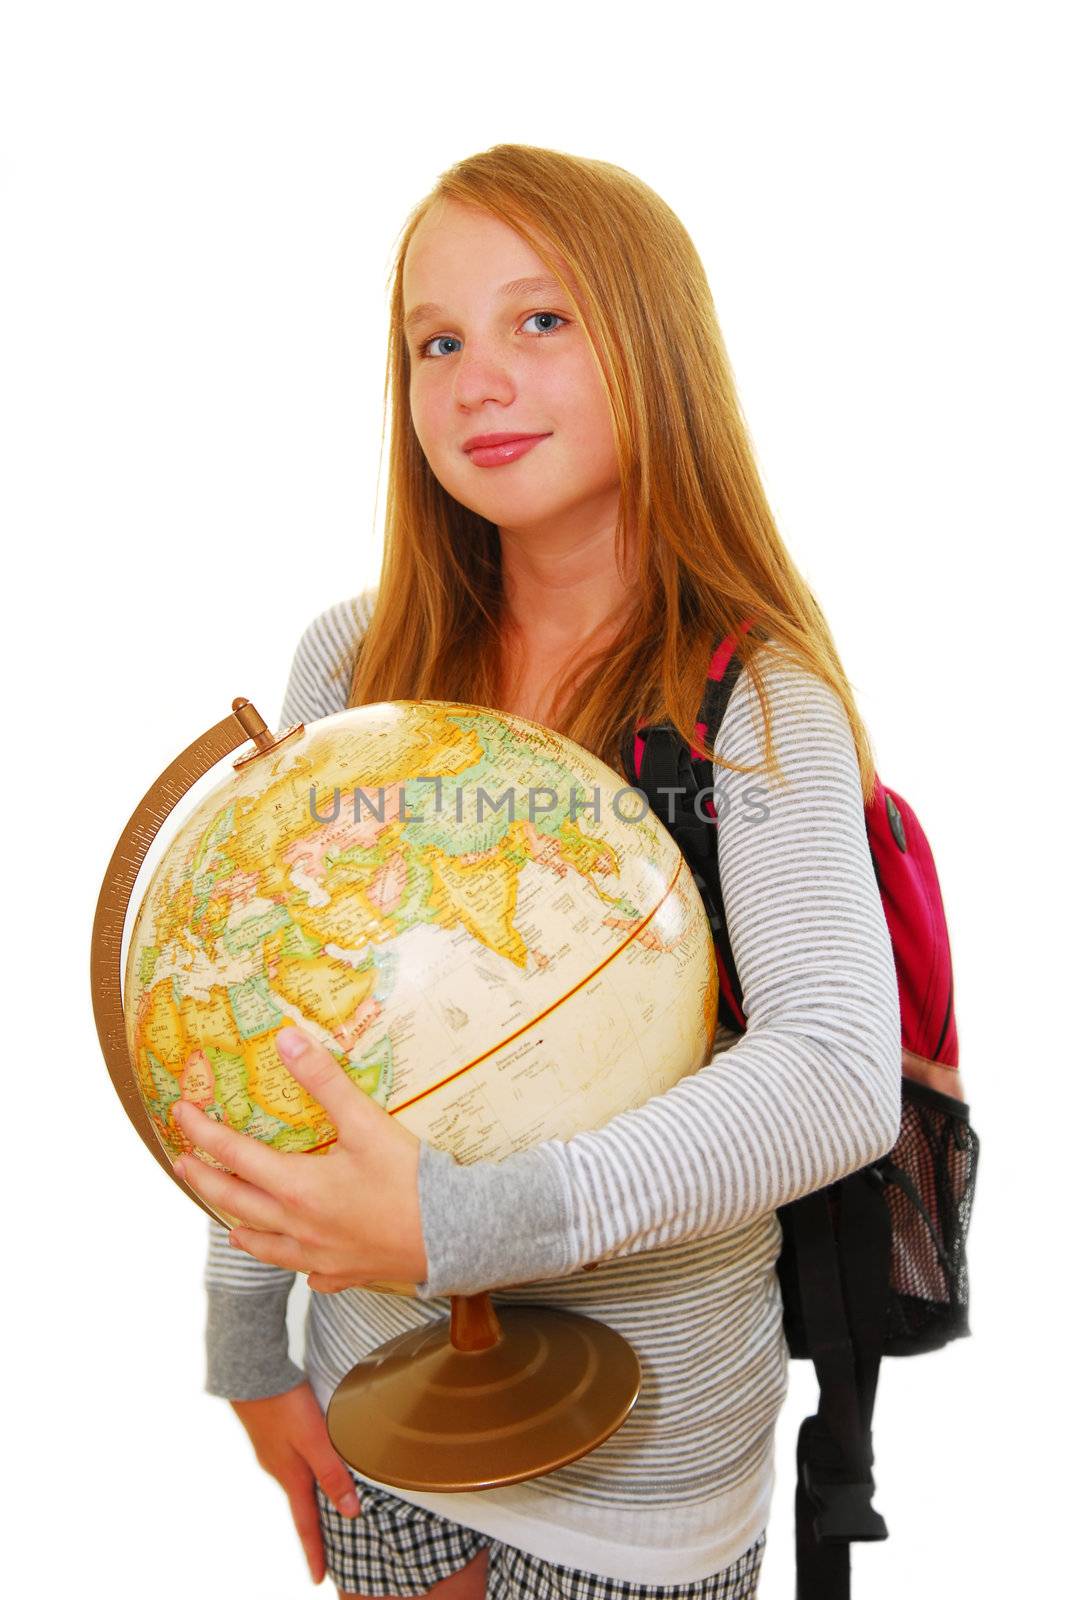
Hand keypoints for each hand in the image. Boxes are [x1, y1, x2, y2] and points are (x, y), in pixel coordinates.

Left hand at [172, 1025, 428, 1290]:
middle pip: (235, 1203)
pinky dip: (294, 1261)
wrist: (455, 1233)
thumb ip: (324, 1080)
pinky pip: (309, 1273)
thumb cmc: (411, 1179)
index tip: (180, 1113)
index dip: (203, 1132)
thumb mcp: (366, 1121)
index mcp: (297, 1187)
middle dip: (205, 1180)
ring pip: (266, 1246)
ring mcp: (320, 1256)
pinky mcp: (347, 1272)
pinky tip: (301, 1261)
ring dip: (241, 1228)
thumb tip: (286, 1040)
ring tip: (228, 1223)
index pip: (234, 1155)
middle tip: (183, 1164)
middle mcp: (298, 1226)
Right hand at [230, 1380, 360, 1584]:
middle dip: (313, 1525)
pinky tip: (312, 1457)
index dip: (315, 1551)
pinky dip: (305, 1468)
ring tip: (325, 1502)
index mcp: (291, 1476)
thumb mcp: (314, 1440)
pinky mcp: (271, 1433)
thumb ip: (332, 1473)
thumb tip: (350, 1512)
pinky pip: (292, 1460)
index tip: (318, 1578)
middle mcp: (279, 1468)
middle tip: (325, 1545)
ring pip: (297, 1479)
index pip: (306, 1524)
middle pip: (301, 1503)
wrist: (251, 1372)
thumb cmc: (284, 1404)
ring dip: (310, 1494)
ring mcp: (272, 1451)